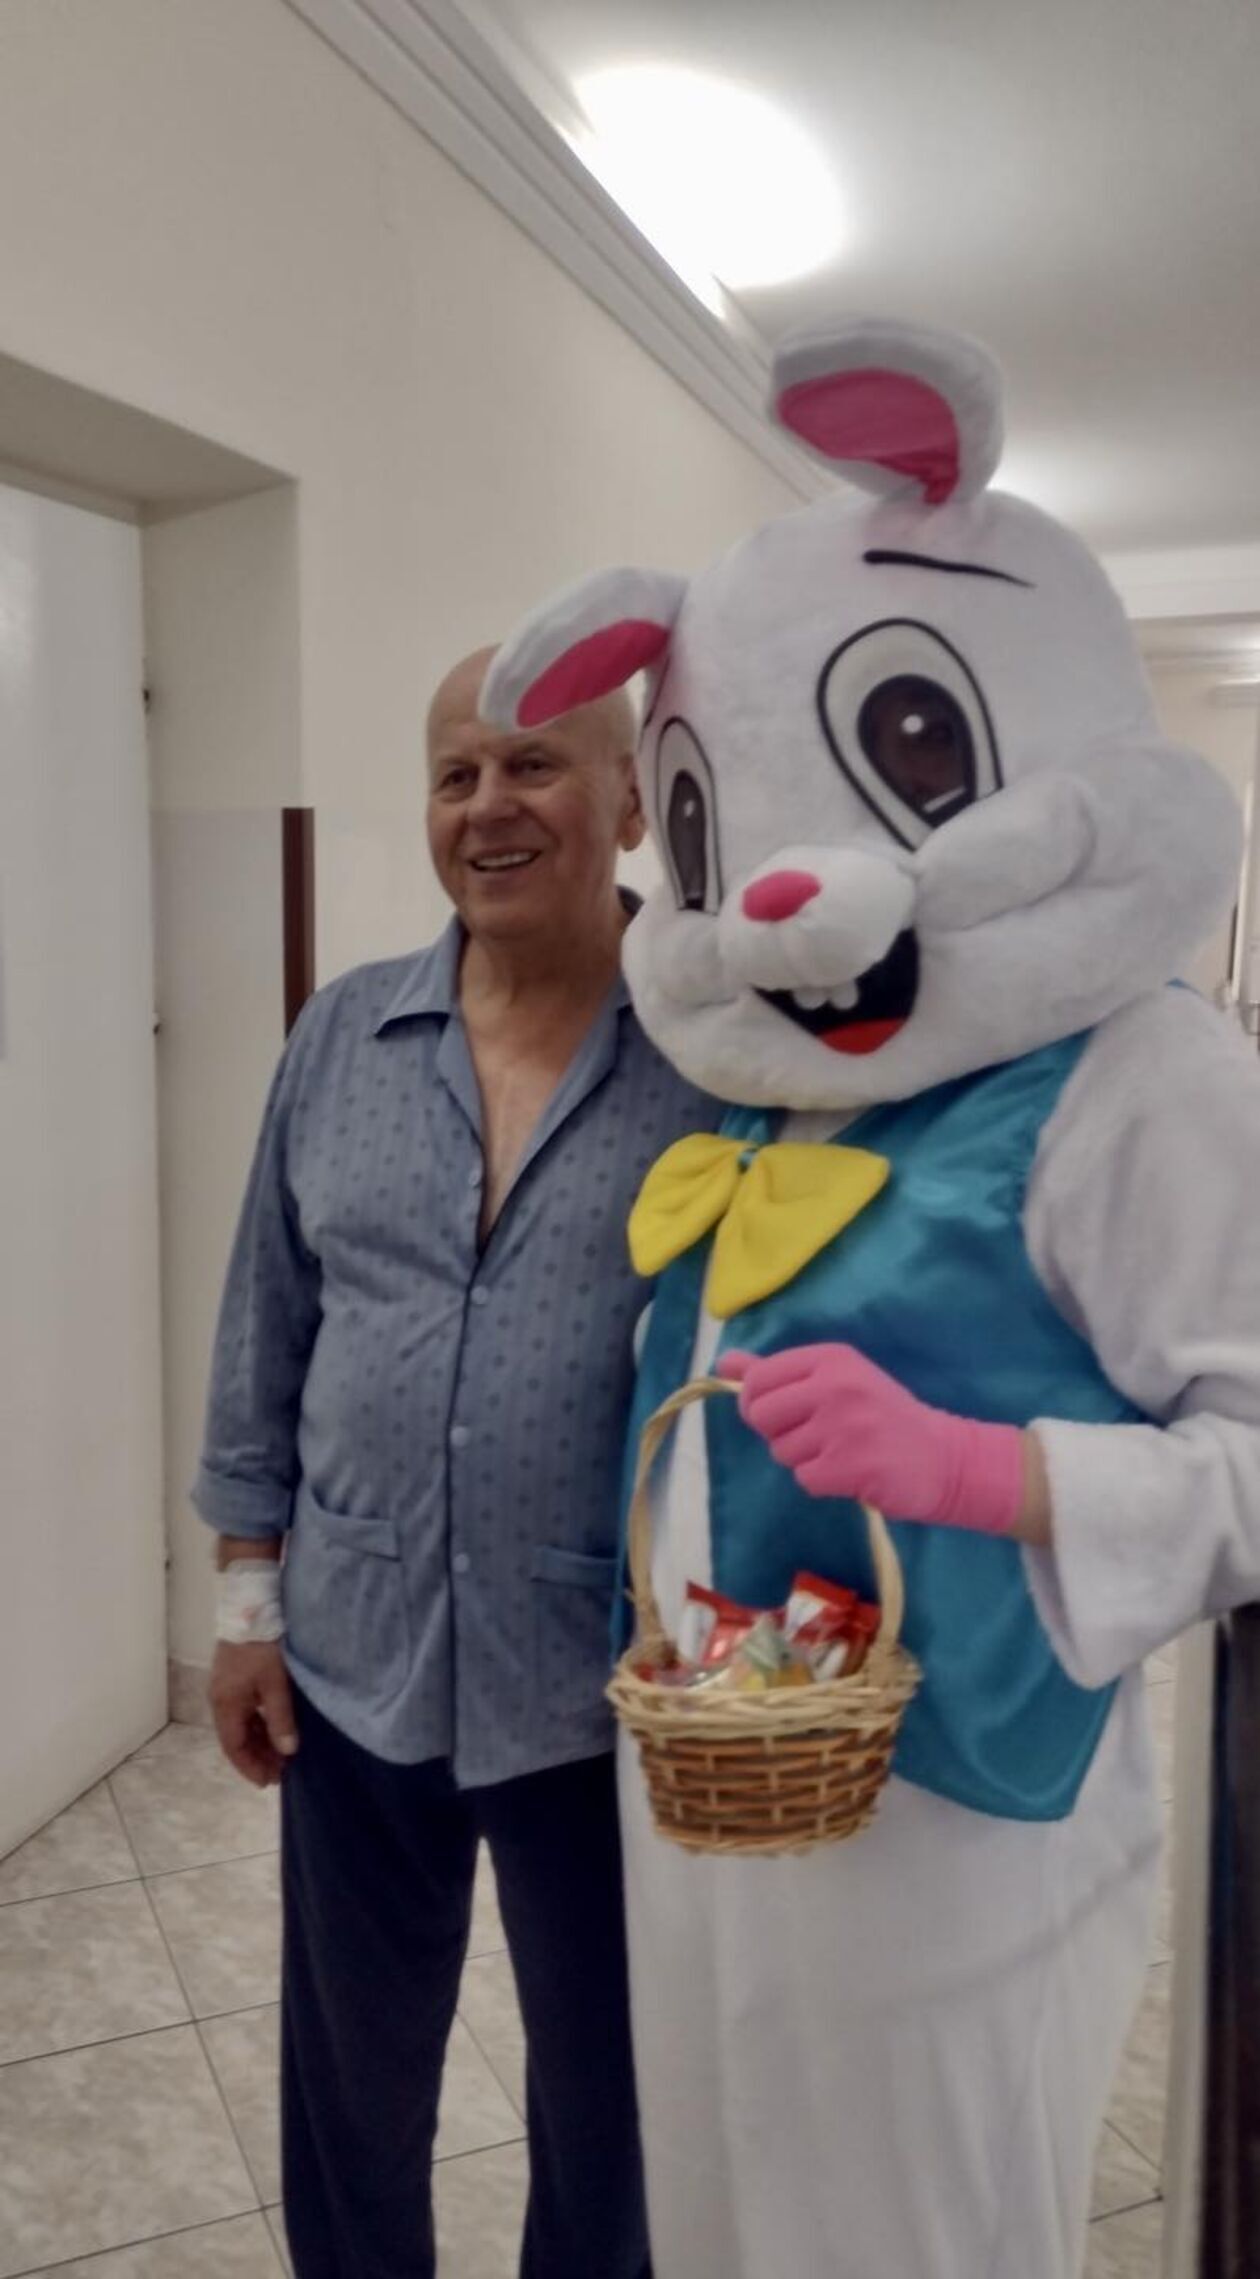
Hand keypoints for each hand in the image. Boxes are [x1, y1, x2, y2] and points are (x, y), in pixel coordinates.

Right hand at [209, 1640, 299, 1786]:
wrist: (250, 1608)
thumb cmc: (262, 1648)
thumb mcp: (275, 1684)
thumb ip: (280, 1718)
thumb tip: (288, 1750)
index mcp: (225, 1705)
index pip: (233, 1747)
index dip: (250, 1767)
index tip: (268, 1782)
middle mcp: (220, 1700)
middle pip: (236, 1738)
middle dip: (257, 1757)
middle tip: (281, 1772)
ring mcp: (225, 1689)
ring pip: (241, 1725)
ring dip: (259, 1741)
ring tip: (281, 1755)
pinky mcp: (234, 1678)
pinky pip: (244, 1711)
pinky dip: (258, 1725)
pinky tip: (274, 1728)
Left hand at [717, 1343, 1027, 1537]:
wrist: (944, 1458)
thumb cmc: (884, 1418)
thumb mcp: (837, 1382)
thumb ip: (778, 1373)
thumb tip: (724, 1364)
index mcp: (830, 1358)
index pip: (758, 1378)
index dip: (760, 1403)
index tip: (786, 1413)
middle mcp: (835, 1385)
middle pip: (760, 1414)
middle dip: (779, 1433)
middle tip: (816, 1436)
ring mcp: (843, 1425)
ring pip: (781, 1450)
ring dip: (806, 1460)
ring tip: (842, 1452)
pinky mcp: (850, 1465)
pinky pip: (805, 1478)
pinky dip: (823, 1482)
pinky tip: (851, 1472)